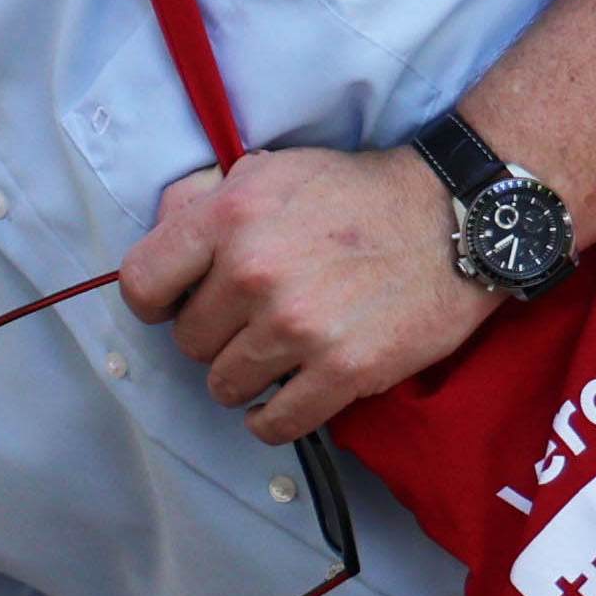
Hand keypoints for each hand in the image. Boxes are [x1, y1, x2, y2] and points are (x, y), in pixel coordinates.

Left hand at [119, 145, 503, 441]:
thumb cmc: (358, 195)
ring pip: (225, 385)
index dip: (155, 301)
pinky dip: (271, 419)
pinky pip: (274, 423)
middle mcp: (254, 273)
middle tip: (250, 322)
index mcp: (230, 218)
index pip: (142, 283)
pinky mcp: (341, 371)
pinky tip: (285, 398)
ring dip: (244, 378)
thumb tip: (163, 228)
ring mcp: (297, 327)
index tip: (176, 306)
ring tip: (275, 357)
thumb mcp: (271, 171)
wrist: (453, 218)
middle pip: (189, 341)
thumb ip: (205, 199)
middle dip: (214, 336)